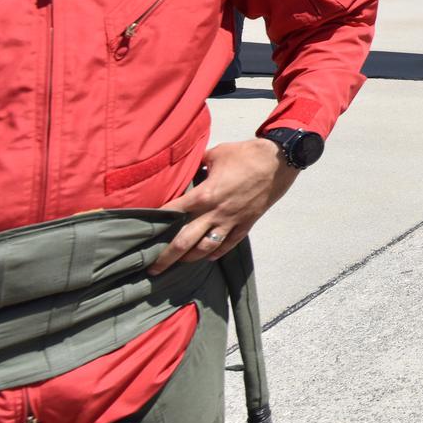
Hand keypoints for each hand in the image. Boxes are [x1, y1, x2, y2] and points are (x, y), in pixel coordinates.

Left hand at [150, 138, 298, 273]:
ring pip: (206, 248)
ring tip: (179, 264)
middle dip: (167, 257)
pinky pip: (229, 244)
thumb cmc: (246, 155)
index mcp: (205, 194)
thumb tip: (186, 168)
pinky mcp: (246, 224)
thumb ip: (197, 165)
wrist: (278, 162)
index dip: (156, 221)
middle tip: (153, 268)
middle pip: (185, 240)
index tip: (143, 230)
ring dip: (190, 258)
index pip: (173, 212)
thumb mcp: (216, 154)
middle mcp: (215, 212)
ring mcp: (232, 221)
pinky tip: (207, 256)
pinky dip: (216, 252)